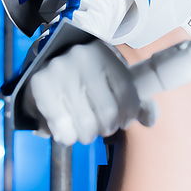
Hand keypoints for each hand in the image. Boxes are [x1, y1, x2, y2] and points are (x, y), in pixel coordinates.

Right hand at [23, 40, 156, 145]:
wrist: (45, 59)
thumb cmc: (85, 76)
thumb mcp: (112, 79)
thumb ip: (136, 100)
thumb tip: (149, 120)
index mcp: (104, 54)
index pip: (128, 94)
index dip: (127, 115)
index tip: (122, 120)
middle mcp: (82, 58)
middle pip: (108, 113)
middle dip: (107, 127)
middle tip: (100, 126)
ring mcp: (60, 71)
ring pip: (85, 124)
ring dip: (87, 134)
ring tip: (84, 129)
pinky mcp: (41, 86)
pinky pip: (62, 127)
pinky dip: (68, 137)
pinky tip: (67, 131)